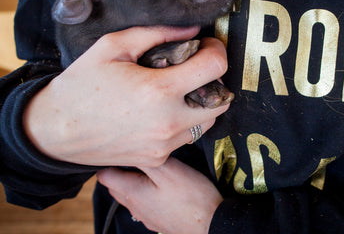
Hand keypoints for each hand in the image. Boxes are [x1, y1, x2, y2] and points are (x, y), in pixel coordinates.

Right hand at [23, 26, 229, 166]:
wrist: (55, 130)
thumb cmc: (81, 84)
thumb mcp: (113, 46)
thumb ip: (157, 34)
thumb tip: (191, 30)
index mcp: (159, 90)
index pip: (216, 67)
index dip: (215, 50)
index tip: (205, 46)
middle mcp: (169, 122)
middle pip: (222, 100)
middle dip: (215, 79)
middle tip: (194, 68)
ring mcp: (165, 145)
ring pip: (207, 122)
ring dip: (203, 102)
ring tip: (179, 90)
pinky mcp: (158, 158)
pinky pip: (186, 138)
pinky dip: (184, 122)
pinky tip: (162, 111)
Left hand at [97, 157, 221, 233]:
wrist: (211, 224)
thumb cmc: (191, 197)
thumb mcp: (169, 169)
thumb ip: (146, 158)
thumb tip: (129, 147)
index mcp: (131, 192)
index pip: (103, 176)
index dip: (107, 160)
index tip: (119, 148)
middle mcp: (134, 206)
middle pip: (114, 186)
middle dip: (119, 170)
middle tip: (134, 154)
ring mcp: (146, 215)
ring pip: (130, 195)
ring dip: (134, 181)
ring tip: (149, 167)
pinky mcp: (158, 220)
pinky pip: (144, 203)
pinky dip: (147, 192)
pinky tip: (162, 186)